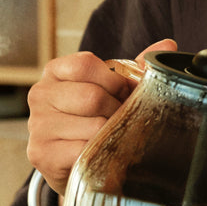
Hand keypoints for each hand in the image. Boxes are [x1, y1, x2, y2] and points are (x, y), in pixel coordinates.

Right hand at [26, 39, 177, 194]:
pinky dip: (100, 153)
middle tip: (118, 118)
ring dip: (110, 133)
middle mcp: (40, 94)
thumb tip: (168, 45)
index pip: (85, 64)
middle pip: (92, 96)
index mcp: (55, 71)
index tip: (122, 92)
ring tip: (108, 136)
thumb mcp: (113, 87)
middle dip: (115, 109)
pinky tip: (98, 153)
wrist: (73, 160)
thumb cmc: (95, 116)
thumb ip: (137, 67)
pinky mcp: (42, 153)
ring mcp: (38, 124)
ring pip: (93, 125)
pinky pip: (84, 150)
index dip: (114, 81)